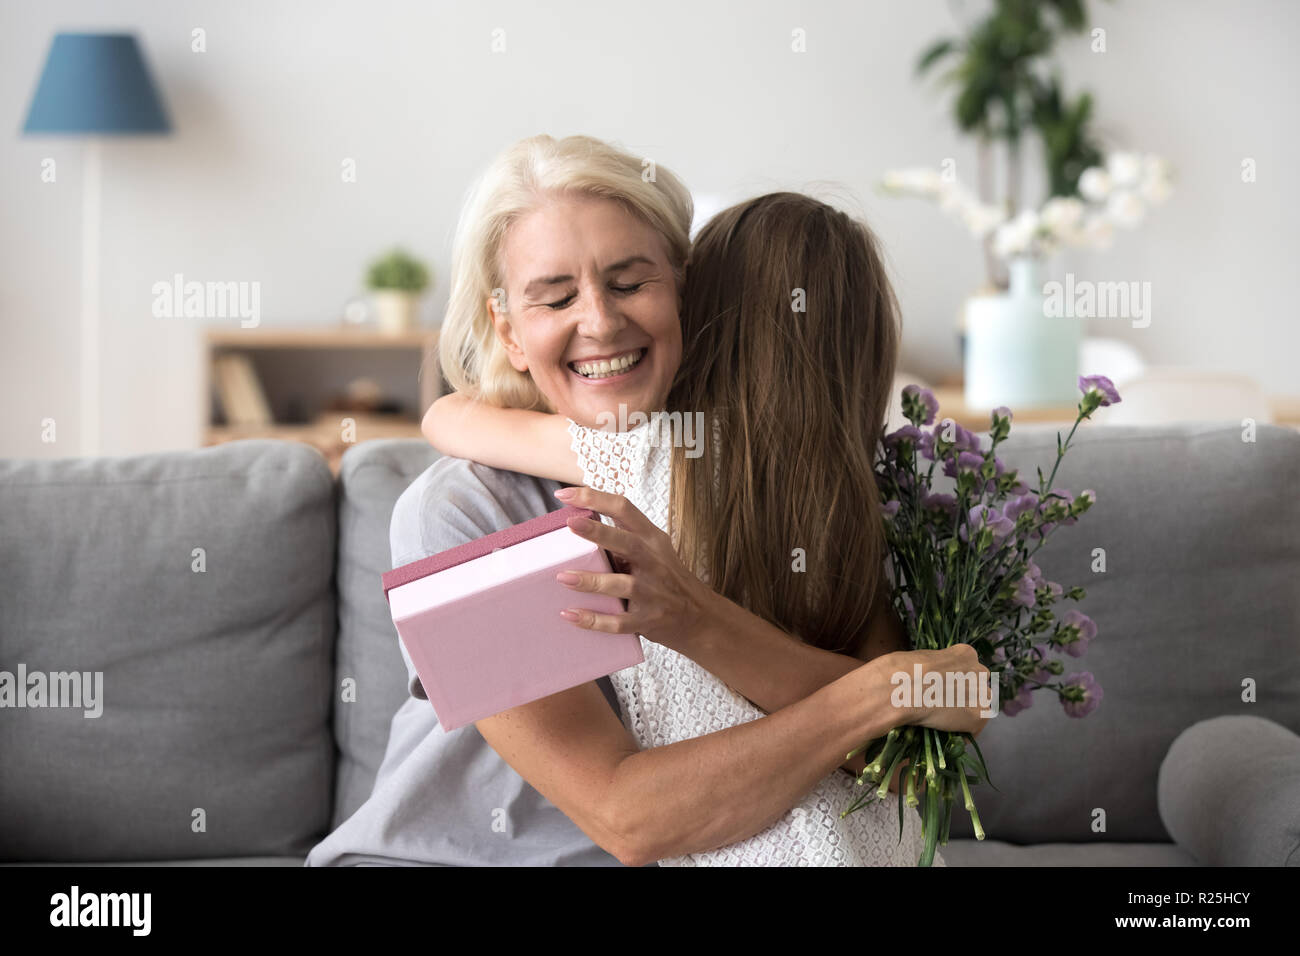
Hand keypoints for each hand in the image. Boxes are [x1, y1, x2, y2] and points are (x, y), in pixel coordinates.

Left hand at [552, 485, 716, 653]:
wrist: (701, 617)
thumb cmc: (668, 579)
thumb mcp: (654, 551)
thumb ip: (625, 539)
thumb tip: (580, 524)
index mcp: (652, 539)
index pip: (625, 509)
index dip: (595, 498)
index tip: (566, 494)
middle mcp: (654, 562)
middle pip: (627, 543)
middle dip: (598, 532)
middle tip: (570, 522)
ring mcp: (653, 593)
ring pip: (622, 585)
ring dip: (591, 581)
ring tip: (563, 577)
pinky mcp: (648, 620)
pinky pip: (618, 622)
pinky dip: (594, 620)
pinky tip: (571, 615)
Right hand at [885, 644, 992, 737]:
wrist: (903, 689)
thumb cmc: (904, 670)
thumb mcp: (922, 657)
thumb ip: (936, 665)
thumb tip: (930, 676)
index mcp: (966, 654)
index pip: (970, 668)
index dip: (958, 679)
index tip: (946, 687)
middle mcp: (979, 671)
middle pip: (978, 686)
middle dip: (966, 694)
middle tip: (947, 704)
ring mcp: (981, 695)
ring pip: (979, 706)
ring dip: (966, 713)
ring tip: (946, 721)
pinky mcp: (978, 717)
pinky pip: (973, 729)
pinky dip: (961, 734)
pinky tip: (947, 735)